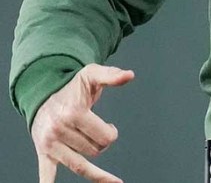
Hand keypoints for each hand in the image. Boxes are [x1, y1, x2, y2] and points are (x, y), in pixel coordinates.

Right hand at [31, 64, 133, 182]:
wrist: (42, 95)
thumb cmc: (72, 87)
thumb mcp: (91, 75)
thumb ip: (111, 75)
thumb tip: (130, 75)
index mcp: (73, 113)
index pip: (105, 137)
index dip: (112, 133)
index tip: (110, 127)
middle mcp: (59, 130)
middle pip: (95, 151)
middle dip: (101, 143)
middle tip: (96, 131)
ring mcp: (50, 144)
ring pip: (81, 166)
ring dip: (91, 157)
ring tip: (92, 145)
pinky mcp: (44, 154)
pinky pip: (47, 175)